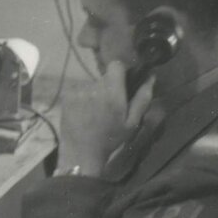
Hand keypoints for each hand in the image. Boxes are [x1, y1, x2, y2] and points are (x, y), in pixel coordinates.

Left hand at [57, 61, 154, 175]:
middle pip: (103, 77)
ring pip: (91, 84)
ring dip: (94, 93)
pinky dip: (82, 98)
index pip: (115, 65)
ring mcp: (77, 91)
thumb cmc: (110, 139)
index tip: (122, 84)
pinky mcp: (66, 96)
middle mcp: (94, 86)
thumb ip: (142, 98)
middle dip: (108, 87)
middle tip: (109, 106)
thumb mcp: (132, 122)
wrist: (81, 153)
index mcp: (112, 91)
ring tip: (94, 112)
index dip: (120, 72)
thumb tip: (151, 77)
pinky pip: (78, 90)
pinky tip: (83, 113)